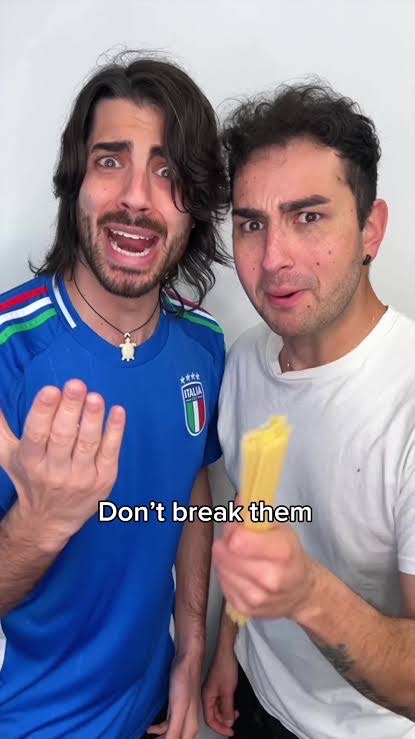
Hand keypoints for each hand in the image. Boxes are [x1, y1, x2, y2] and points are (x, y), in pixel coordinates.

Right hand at [0, 379, 125, 549]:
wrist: (50, 520)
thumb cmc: (31, 477)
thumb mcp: (9, 455)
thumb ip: (0, 428)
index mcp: (30, 461)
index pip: (36, 434)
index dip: (43, 412)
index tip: (51, 389)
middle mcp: (54, 471)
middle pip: (62, 436)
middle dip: (70, 409)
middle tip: (76, 384)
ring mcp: (80, 477)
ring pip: (87, 444)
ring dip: (92, 419)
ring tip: (95, 397)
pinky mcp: (103, 481)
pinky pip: (110, 453)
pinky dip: (115, 432)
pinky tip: (118, 412)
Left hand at [146, 654, 200, 738]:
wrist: (186, 659)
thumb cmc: (185, 681)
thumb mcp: (178, 709)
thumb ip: (174, 730)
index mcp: (191, 726)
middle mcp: (189, 722)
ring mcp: (183, 713)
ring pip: (171, 733)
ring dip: (161, 737)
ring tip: (149, 735)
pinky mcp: (177, 704)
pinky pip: (168, 723)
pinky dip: (160, 728)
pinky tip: (151, 726)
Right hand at [202, 649, 238, 736]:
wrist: (227, 652)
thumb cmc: (225, 668)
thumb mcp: (228, 692)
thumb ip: (227, 709)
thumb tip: (227, 723)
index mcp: (206, 697)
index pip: (210, 719)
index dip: (220, 728)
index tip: (230, 732)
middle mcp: (207, 695)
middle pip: (213, 715)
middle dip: (223, 722)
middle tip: (234, 726)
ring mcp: (212, 690)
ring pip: (218, 709)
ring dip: (226, 714)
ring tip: (236, 714)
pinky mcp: (218, 686)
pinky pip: (221, 702)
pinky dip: (227, 706)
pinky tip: (234, 706)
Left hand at [212, 521, 316, 620]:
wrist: (303, 591)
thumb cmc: (290, 555)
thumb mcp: (280, 527)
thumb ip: (256, 513)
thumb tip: (238, 502)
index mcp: (283, 552)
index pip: (238, 539)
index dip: (233, 529)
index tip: (238, 526)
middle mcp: (271, 578)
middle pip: (226, 554)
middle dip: (226, 543)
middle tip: (236, 540)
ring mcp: (257, 597)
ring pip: (221, 568)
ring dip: (224, 559)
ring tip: (239, 556)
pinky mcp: (245, 609)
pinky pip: (222, 584)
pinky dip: (227, 574)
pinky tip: (239, 571)